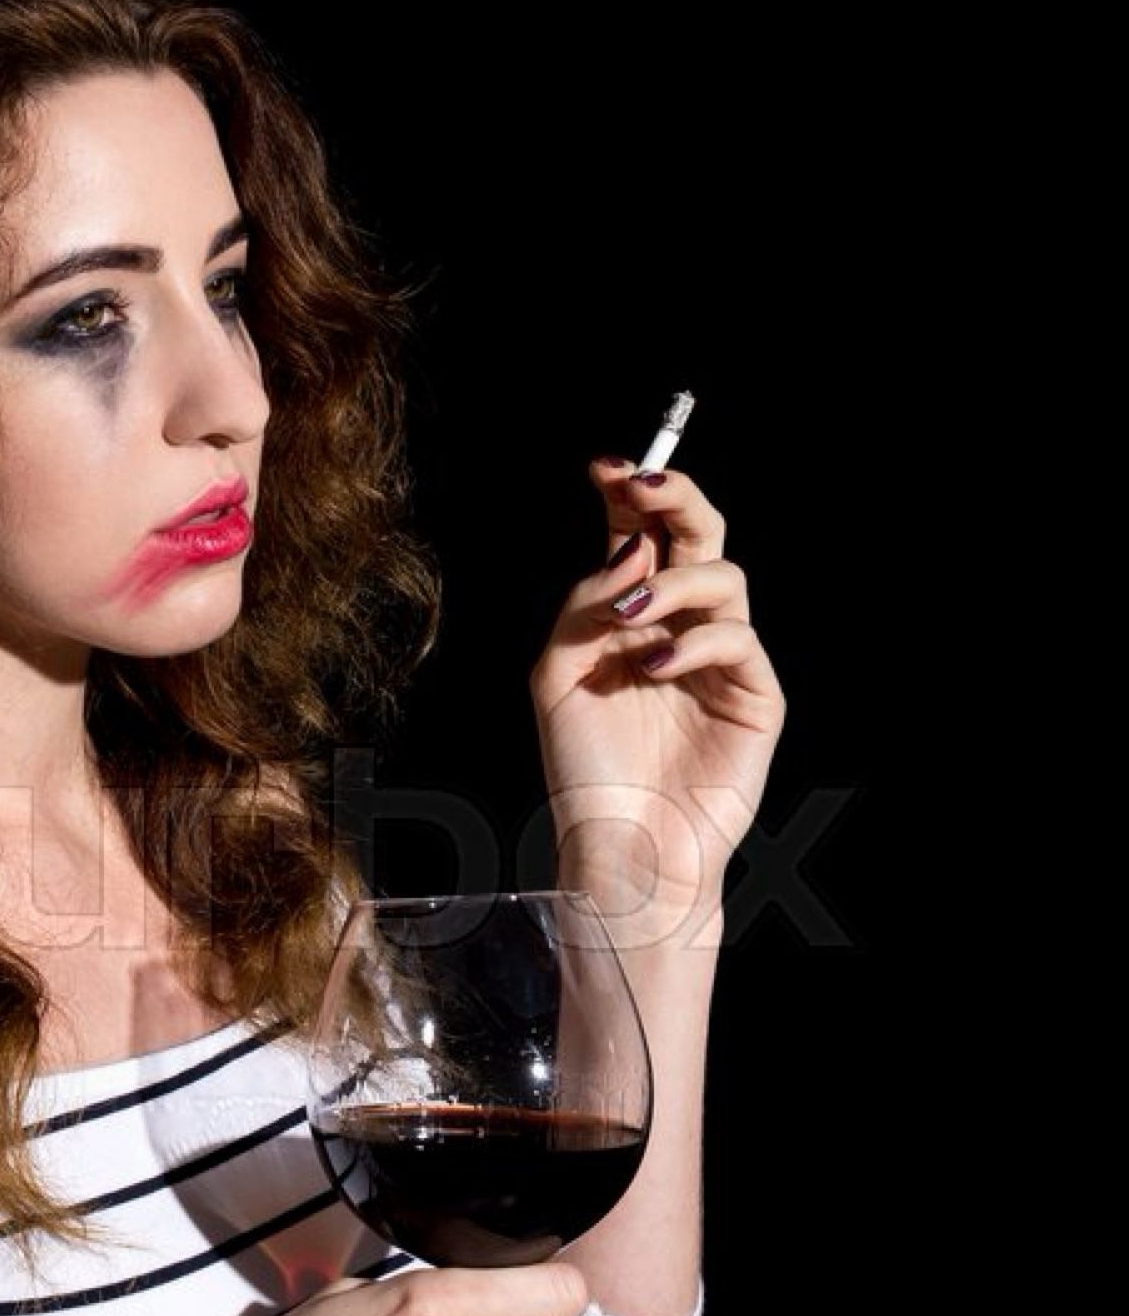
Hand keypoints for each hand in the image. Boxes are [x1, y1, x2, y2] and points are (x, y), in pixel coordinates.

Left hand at [529, 463, 784, 943]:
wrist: (621, 849)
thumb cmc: (585, 769)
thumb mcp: (558, 675)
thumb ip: (586, 605)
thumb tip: (632, 547)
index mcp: (632, 617)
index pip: (639, 536)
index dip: (629, 494)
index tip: (604, 466)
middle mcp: (681, 627)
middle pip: (698, 535)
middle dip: (675, 498)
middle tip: (641, 485)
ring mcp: (722, 659)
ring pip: (724, 577)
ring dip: (676, 582)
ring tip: (632, 617)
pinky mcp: (755, 697)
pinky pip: (740, 640)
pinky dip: (697, 641)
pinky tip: (657, 666)